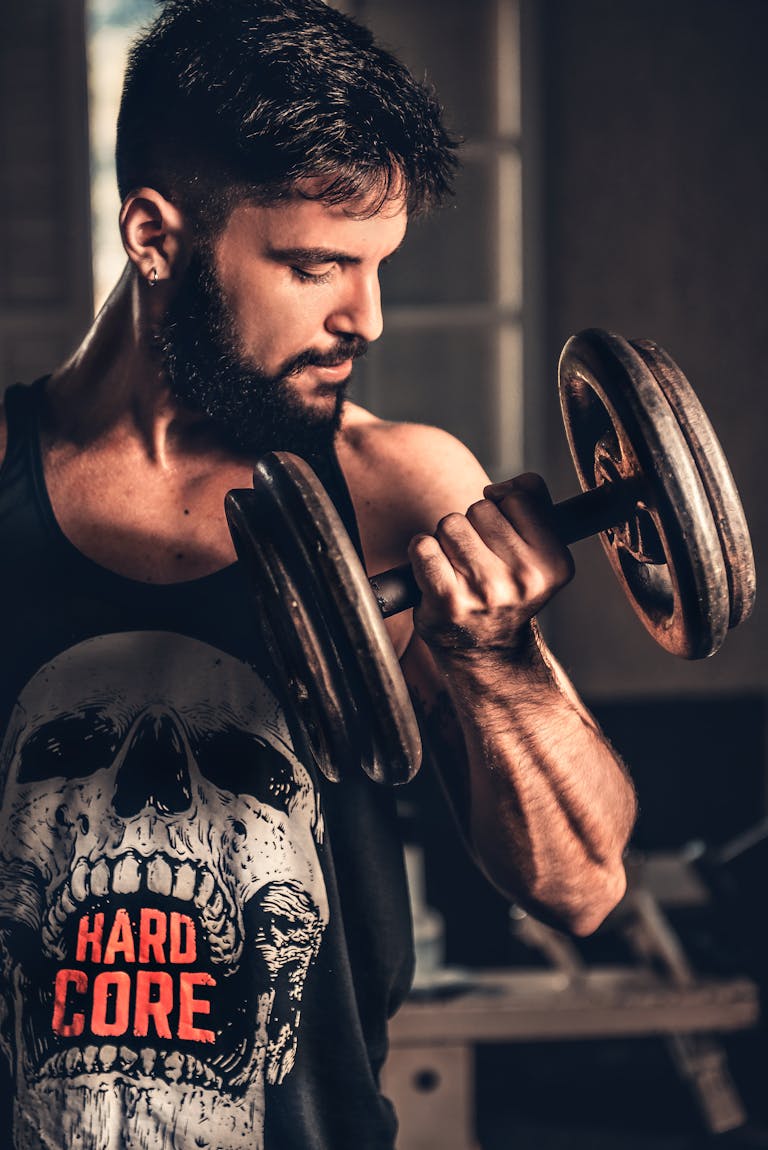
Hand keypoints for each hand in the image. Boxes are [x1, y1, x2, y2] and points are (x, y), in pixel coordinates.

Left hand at [408, 473, 573, 651]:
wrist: (486, 652)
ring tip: (458, 570)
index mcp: (554, 563)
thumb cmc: (506, 590)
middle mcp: (524, 579)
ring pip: (449, 524)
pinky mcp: (447, 600)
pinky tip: (435, 575)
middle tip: (478, 562)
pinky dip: (421, 554)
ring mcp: (485, 590)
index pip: (518, 497)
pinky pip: (423, 546)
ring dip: (446, 541)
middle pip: (480, 509)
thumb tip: (500, 488)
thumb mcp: (538, 550)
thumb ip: (534, 501)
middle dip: (473, 527)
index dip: (503, 511)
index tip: (502, 540)